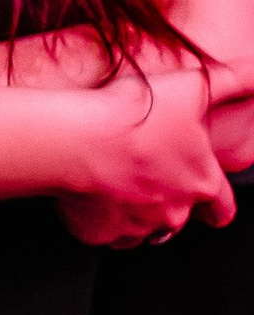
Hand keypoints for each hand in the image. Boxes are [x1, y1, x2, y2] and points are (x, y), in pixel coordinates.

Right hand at [55, 61, 242, 248]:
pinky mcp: (99, 234)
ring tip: (118, 186)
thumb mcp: (194, 85)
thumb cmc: (135, 113)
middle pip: (179, 220)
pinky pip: (105, 233)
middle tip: (150, 182)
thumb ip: (234, 80)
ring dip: (136, 215)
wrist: (79, 138)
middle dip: (169, 205)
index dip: (218, 207)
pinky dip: (100, 220)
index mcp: (201, 182)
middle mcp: (173, 213)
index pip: (222, 208)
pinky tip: (90, 193)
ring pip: (142, 231)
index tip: (212, 208)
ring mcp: (136, 227)